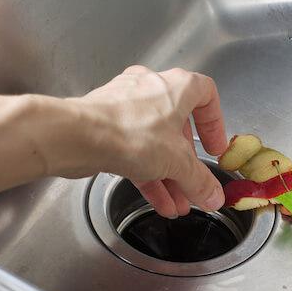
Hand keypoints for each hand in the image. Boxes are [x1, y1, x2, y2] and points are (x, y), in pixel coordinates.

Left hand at [65, 66, 227, 217]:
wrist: (77, 136)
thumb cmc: (129, 132)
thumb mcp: (177, 162)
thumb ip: (199, 180)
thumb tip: (213, 196)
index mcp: (175, 87)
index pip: (206, 94)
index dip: (215, 123)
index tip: (214, 148)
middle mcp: (151, 90)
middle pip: (178, 129)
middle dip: (188, 164)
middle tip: (195, 187)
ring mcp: (127, 107)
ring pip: (155, 143)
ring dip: (169, 175)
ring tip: (178, 203)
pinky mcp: (108, 126)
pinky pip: (136, 151)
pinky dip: (149, 175)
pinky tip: (158, 202)